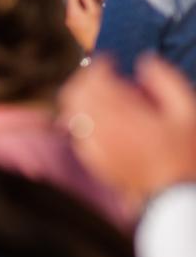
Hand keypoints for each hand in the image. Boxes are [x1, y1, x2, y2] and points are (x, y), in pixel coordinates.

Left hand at [59, 54, 195, 203]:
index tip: (110, 60)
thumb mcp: (189, 111)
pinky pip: (77, 134)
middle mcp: (101, 129)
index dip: (99, 65)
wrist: (175, 196)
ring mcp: (94, 147)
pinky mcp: (94, 161)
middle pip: (75, 93)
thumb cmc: (187, 153)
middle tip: (103, 75)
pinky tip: (101, 120)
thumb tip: (145, 62)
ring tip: (101, 95)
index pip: (94, 79)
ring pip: (71, 113)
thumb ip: (166, 81)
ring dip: (81, 98)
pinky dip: (83, 121)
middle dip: (86, 79)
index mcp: (123, 113)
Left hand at [66, 0, 104, 51]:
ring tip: (104, 4)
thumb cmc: (100, 30)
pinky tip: (101, 14)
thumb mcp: (95, 10)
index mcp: (72, 13)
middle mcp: (71, 19)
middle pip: (77, 2)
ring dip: (92, 4)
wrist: (102, 49)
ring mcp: (74, 26)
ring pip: (81, 9)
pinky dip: (91, 12)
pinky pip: (84, 17)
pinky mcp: (80, 31)